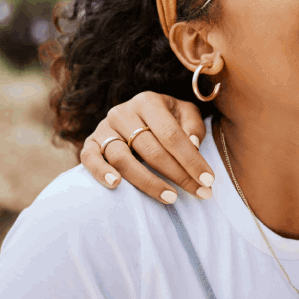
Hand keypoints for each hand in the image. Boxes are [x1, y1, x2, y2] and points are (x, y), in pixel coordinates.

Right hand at [80, 92, 212, 203]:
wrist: (136, 114)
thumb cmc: (167, 117)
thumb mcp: (185, 113)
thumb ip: (193, 126)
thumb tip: (194, 145)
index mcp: (149, 101)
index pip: (172, 134)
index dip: (191, 159)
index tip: (208, 180)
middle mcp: (123, 112)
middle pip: (150, 149)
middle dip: (178, 174)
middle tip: (199, 193)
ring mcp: (104, 127)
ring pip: (122, 158)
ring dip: (147, 181)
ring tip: (171, 197)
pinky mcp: (90, 142)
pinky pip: (90, 158)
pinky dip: (101, 172)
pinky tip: (116, 185)